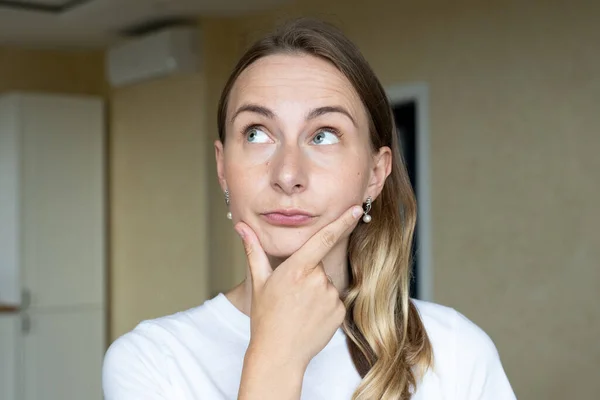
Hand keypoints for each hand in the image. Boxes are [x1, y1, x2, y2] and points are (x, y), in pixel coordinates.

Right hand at [235, 205, 362, 368]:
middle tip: (292, 295)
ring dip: (317, 291)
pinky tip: (310, 318)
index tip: (357, 209)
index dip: (343, 221)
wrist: (278, 354)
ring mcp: (330, 297)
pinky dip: (325, 305)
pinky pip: (335, 300)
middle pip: (319, 265)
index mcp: (297, 269)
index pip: (324, 238)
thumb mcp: (259, 282)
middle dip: (308, 273)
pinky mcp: (340, 312)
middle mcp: (317, 280)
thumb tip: (241, 226)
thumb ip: (254, 250)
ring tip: (299, 309)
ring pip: (327, 283)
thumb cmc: (265, 317)